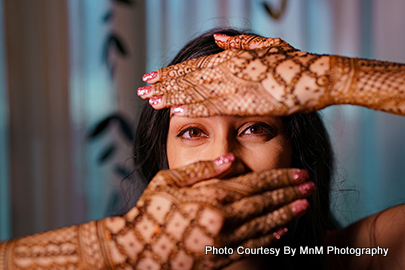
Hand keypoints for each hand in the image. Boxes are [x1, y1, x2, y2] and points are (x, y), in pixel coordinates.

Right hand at [111, 154, 313, 268]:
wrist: (136, 251)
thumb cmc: (149, 211)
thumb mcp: (168, 181)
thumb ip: (200, 170)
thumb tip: (229, 159)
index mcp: (212, 197)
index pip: (255, 184)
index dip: (280, 178)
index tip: (300, 173)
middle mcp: (223, 219)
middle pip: (265, 203)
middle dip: (291, 193)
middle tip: (311, 185)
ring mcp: (223, 241)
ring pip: (264, 225)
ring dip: (287, 214)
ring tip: (305, 204)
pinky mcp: (220, 257)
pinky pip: (252, 246)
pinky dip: (270, 237)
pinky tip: (283, 230)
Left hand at [138, 34, 334, 116]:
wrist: (320, 76)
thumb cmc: (295, 63)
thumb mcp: (267, 46)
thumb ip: (240, 44)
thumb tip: (218, 39)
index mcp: (232, 57)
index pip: (194, 66)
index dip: (172, 72)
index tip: (153, 77)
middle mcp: (229, 69)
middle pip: (189, 78)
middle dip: (164, 84)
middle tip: (141, 89)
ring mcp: (235, 85)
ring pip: (195, 91)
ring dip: (171, 96)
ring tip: (149, 100)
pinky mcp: (245, 102)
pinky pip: (214, 105)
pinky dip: (193, 107)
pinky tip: (175, 110)